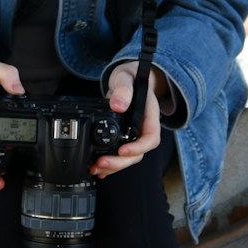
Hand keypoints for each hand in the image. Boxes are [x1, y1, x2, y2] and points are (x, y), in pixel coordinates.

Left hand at [91, 63, 164, 178]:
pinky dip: (110, 164)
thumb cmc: (129, 77)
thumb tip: (119, 105)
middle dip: (120, 162)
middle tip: (102, 163)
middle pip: (138, 153)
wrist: (127, 78)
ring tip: (96, 168)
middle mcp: (143, 129)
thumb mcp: (125, 78)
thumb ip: (123, 89)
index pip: (151, 138)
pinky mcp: (123, 138)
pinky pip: (120, 155)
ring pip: (128, 158)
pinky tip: (99, 169)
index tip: (122, 150)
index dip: (138, 147)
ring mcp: (133, 135)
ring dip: (113, 166)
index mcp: (149, 116)